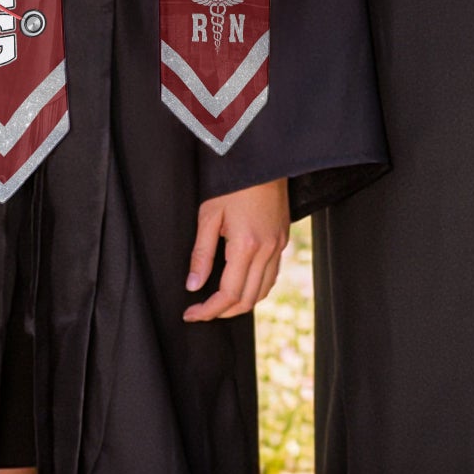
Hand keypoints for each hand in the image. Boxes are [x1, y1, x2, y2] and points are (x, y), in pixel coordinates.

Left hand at [183, 177, 289, 321]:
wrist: (263, 159)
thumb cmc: (233, 183)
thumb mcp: (209, 215)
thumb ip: (202, 254)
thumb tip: (193, 285)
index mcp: (246, 245)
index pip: (228, 294)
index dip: (208, 311)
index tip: (191, 313)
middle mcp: (267, 249)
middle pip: (247, 299)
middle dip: (223, 312)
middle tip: (202, 311)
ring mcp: (278, 245)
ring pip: (263, 290)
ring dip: (241, 303)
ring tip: (219, 302)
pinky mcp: (283, 238)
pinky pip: (272, 274)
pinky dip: (256, 287)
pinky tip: (241, 283)